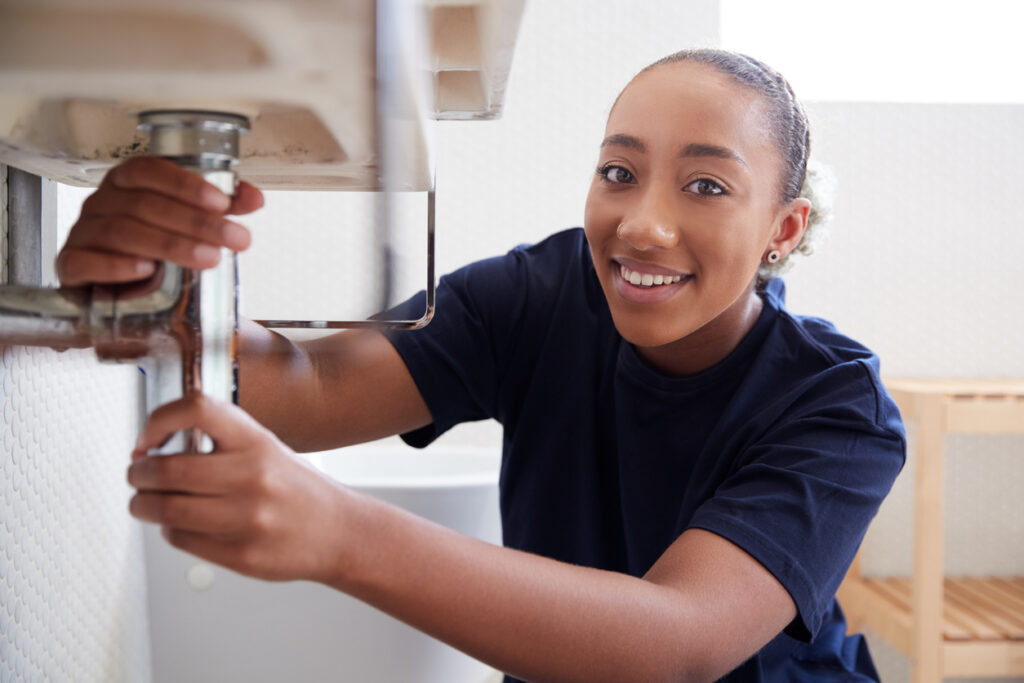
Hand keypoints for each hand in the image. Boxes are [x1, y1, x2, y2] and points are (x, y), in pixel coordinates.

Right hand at [57, 156, 263, 286]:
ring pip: (121, 231)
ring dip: (170, 245)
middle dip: (195, 221)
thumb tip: (254, 198)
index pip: (148, 170)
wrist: (126, 297)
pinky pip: (85, 261)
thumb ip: (220, 210)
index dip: (185, 184)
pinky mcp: (71, 267)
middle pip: (143, 204)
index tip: (224, 203)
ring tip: (209, 259)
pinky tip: (146, 270)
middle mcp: (101, 204)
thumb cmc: (155, 252)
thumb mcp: (190, 228)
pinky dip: (117, 265)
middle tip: (234, 239)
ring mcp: (83, 234)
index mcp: (126, 185)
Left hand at [127, 395, 352, 582]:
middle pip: (166, 469)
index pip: (197, 409)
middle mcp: (253, 475)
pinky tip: (179, 525)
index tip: (147, 439)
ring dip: (143, 505)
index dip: (159, 420)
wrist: (339, 531)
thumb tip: (153, 450)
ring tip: (145, 503)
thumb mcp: (266, 448)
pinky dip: (168, 530)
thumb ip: (220, 443)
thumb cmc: (297, 489)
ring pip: (165, 509)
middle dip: (139, 474)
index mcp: (257, 441)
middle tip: (137, 475)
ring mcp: (247, 517)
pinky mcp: (241, 553)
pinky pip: (181, 539)